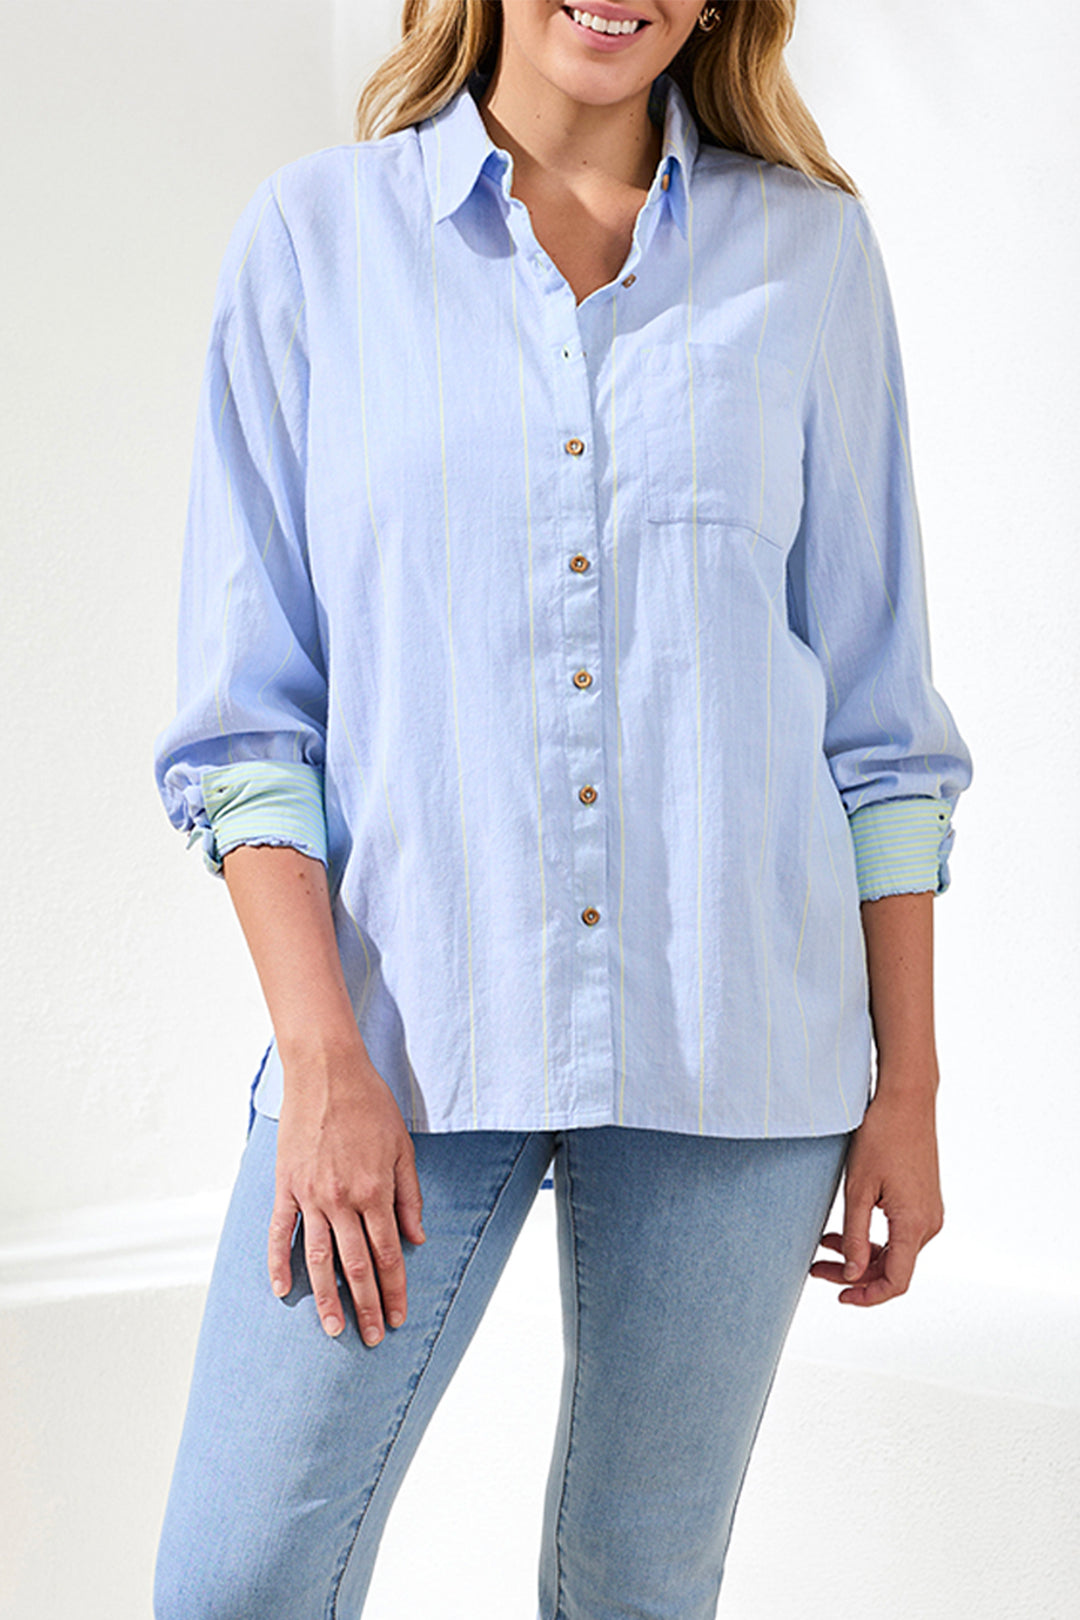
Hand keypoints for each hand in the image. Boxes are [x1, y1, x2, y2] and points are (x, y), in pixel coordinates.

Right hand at [268, 1044, 425, 1343]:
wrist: (326, 1070)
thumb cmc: (370, 1104)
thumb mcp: (402, 1147)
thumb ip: (409, 1196)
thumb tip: (417, 1239)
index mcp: (374, 1191)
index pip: (388, 1255)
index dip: (394, 1290)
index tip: (399, 1317)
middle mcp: (342, 1200)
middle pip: (356, 1265)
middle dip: (366, 1306)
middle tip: (372, 1338)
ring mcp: (310, 1195)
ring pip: (318, 1259)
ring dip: (327, 1298)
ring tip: (333, 1329)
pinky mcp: (285, 1185)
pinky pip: (279, 1232)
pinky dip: (279, 1264)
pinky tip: (283, 1292)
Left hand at [810, 1082, 942, 1305]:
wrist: (907, 1100)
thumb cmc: (881, 1137)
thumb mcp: (858, 1189)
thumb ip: (856, 1237)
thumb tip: (854, 1275)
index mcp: (914, 1224)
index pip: (896, 1282)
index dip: (868, 1296)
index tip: (840, 1296)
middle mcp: (929, 1223)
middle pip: (893, 1269)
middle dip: (855, 1274)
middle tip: (816, 1267)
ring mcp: (930, 1212)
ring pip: (896, 1251)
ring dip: (862, 1254)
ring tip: (824, 1244)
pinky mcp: (924, 1200)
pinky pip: (900, 1232)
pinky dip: (874, 1237)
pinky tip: (845, 1228)